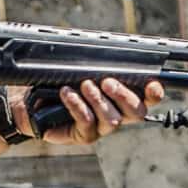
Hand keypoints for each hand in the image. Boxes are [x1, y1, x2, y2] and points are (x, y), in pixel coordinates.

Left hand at [30, 78, 163, 143]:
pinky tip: (66, 93)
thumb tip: (111, 51)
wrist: (33, 101)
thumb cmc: (59, 82)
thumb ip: (98, 65)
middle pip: (137, 112)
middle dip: (124, 96)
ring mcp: (101, 127)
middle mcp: (117, 114)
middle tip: (107, 82)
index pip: (148, 98)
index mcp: (122, 97)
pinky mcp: (84, 135)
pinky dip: (77, 105)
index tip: (151, 85)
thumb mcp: (79, 69)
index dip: (154, 93)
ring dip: (99, 100)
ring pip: (112, 119)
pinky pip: (87, 122)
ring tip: (84, 85)